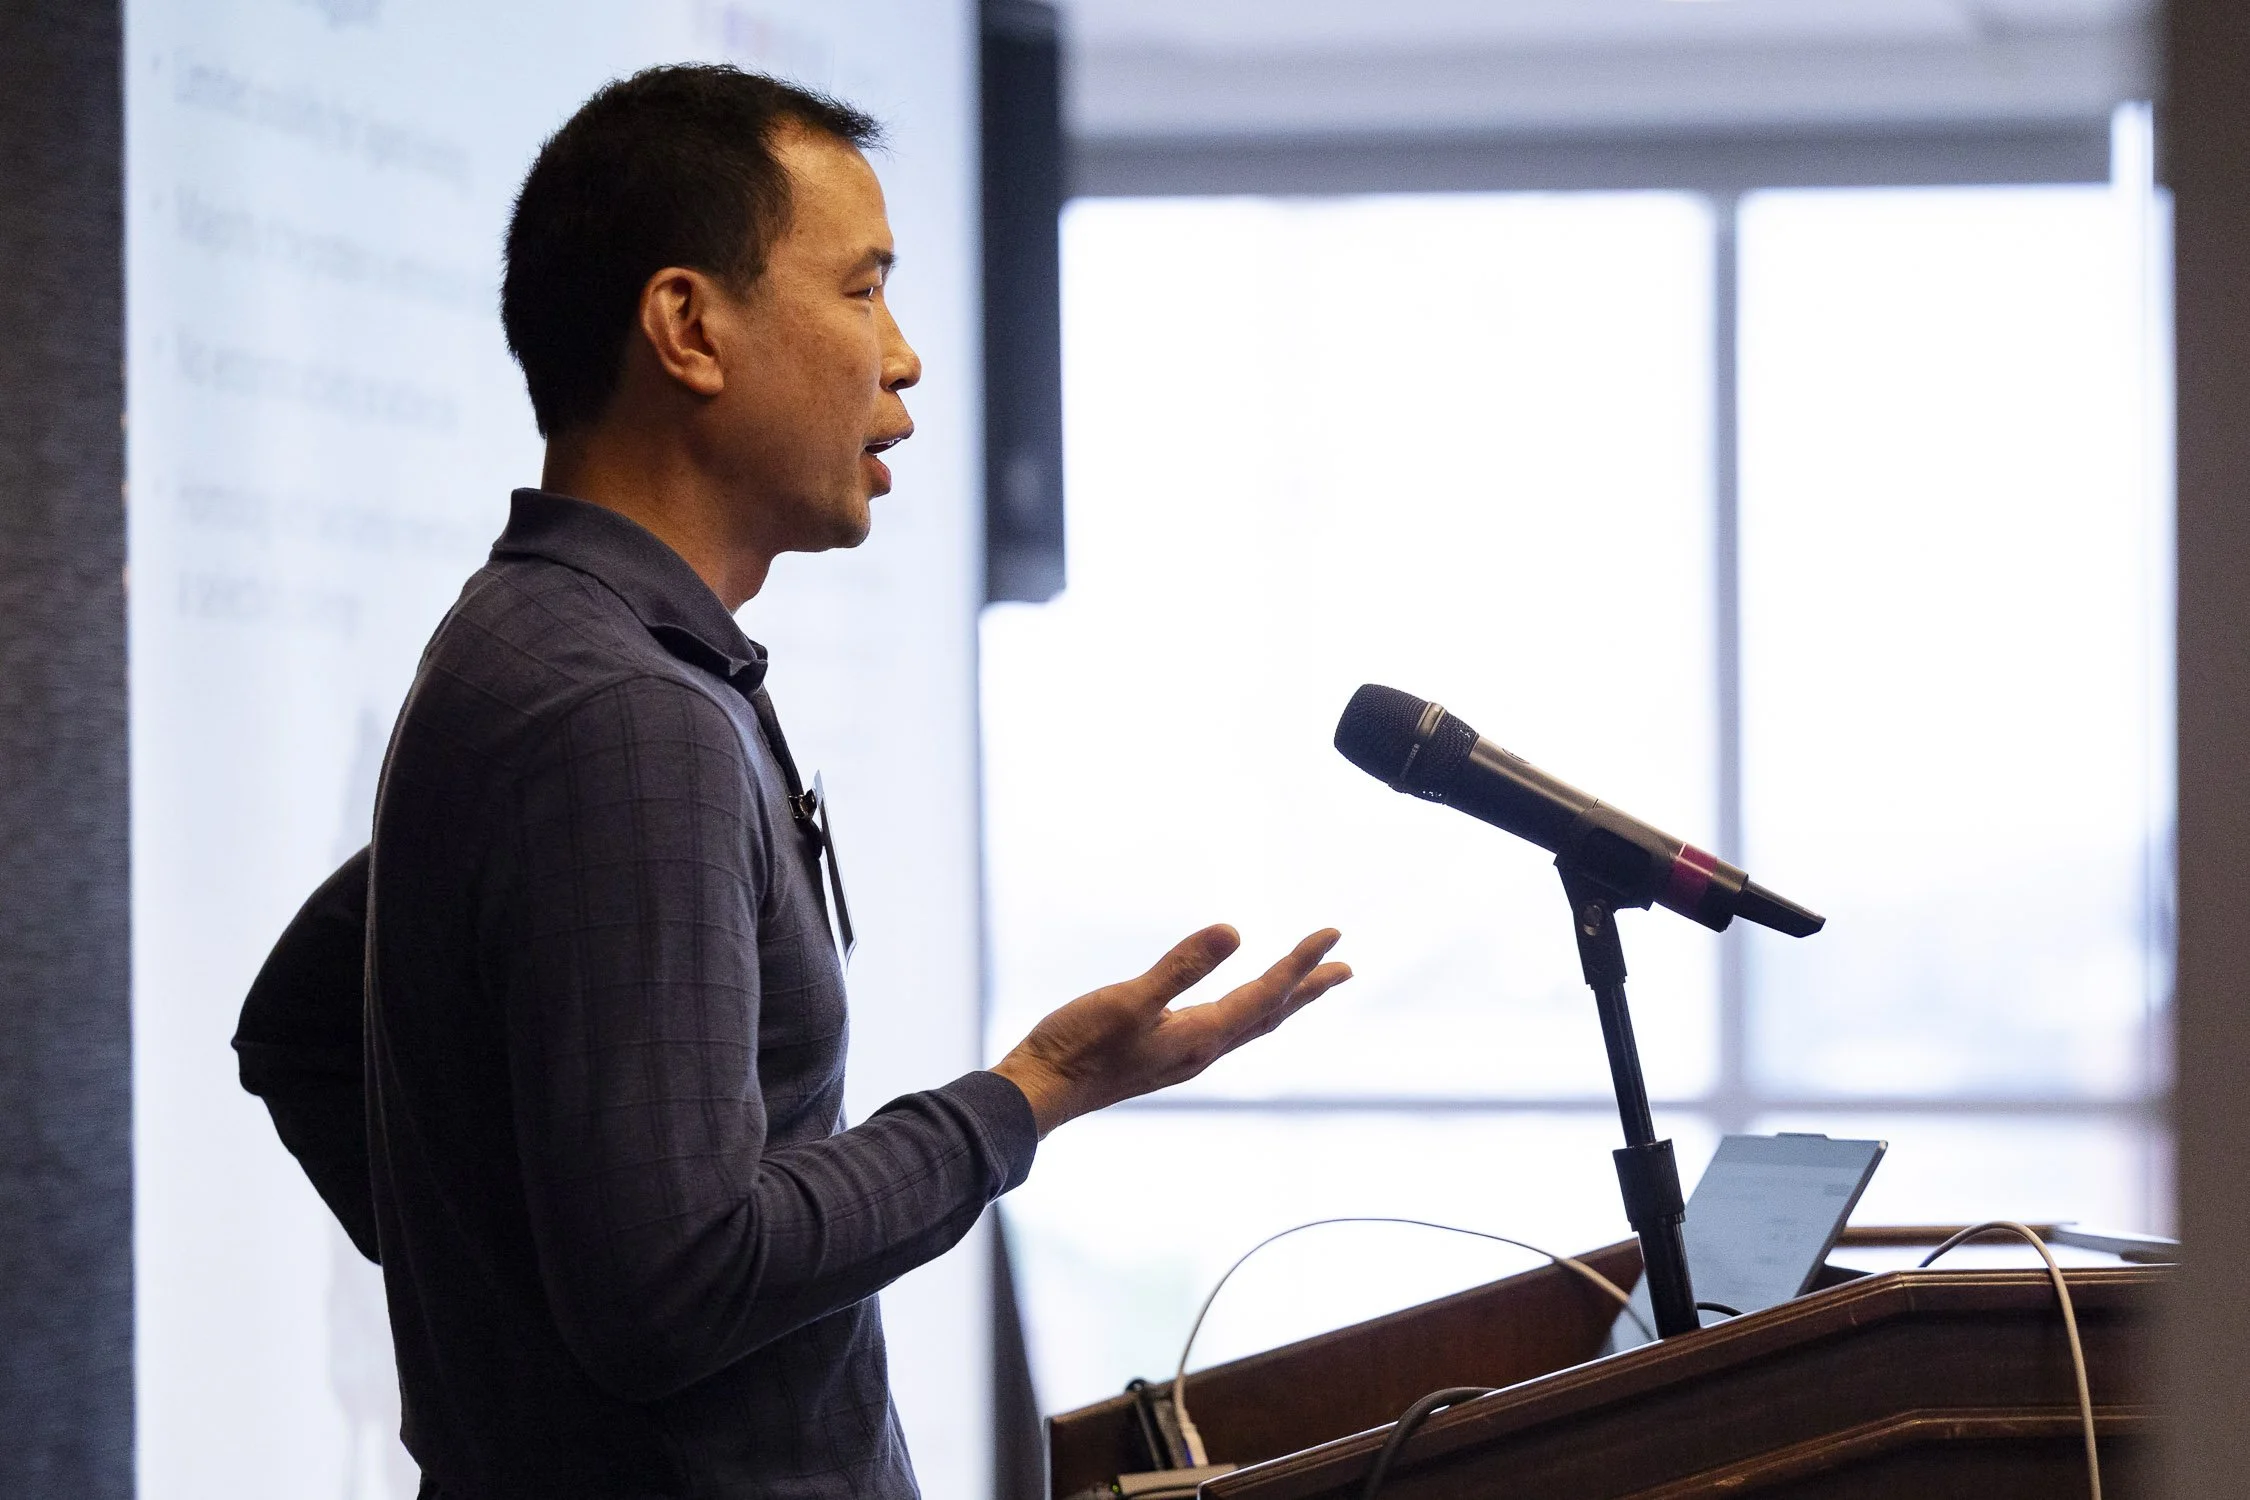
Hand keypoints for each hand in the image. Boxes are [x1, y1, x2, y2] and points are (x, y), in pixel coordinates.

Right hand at [992, 926, 1351, 1136]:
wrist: (1040, 1092)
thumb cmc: (1078, 1046)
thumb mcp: (1128, 1000)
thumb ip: (1180, 967)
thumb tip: (1234, 932)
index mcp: (1200, 1036)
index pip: (1266, 995)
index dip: (1301, 964)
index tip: (1332, 934)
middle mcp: (1201, 1050)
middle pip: (1270, 1016)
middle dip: (1308, 989)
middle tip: (1345, 967)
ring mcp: (1183, 1055)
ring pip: (1248, 1025)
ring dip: (1281, 1001)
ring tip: (1304, 986)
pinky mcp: (1164, 1055)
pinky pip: (1223, 1029)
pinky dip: (1245, 1011)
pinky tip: (1232, 1008)